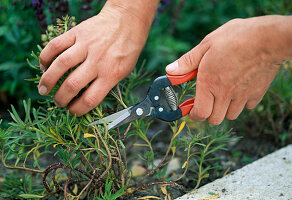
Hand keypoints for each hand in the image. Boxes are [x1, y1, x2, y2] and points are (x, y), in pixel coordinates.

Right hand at [38, 1, 156, 115]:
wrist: (127, 21)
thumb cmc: (128, 49)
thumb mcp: (125, 71)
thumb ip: (108, 84)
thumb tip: (89, 98)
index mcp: (111, 74)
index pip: (90, 99)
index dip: (77, 110)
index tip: (72, 112)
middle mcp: (97, 61)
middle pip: (72, 85)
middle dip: (60, 99)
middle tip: (58, 102)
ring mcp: (86, 46)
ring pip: (61, 66)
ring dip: (48, 80)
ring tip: (43, 89)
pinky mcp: (77, 33)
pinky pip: (56, 45)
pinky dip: (45, 57)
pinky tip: (43, 66)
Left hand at [166, 15, 291, 124]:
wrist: (268, 38)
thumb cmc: (235, 38)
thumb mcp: (206, 45)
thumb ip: (187, 62)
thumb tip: (170, 72)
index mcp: (209, 83)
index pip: (199, 114)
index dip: (193, 114)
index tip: (191, 108)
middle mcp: (225, 94)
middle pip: (214, 119)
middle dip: (208, 113)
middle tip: (208, 99)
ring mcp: (242, 96)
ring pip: (231, 116)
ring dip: (225, 109)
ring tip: (224, 93)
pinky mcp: (257, 93)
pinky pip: (247, 106)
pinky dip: (242, 102)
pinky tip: (241, 87)